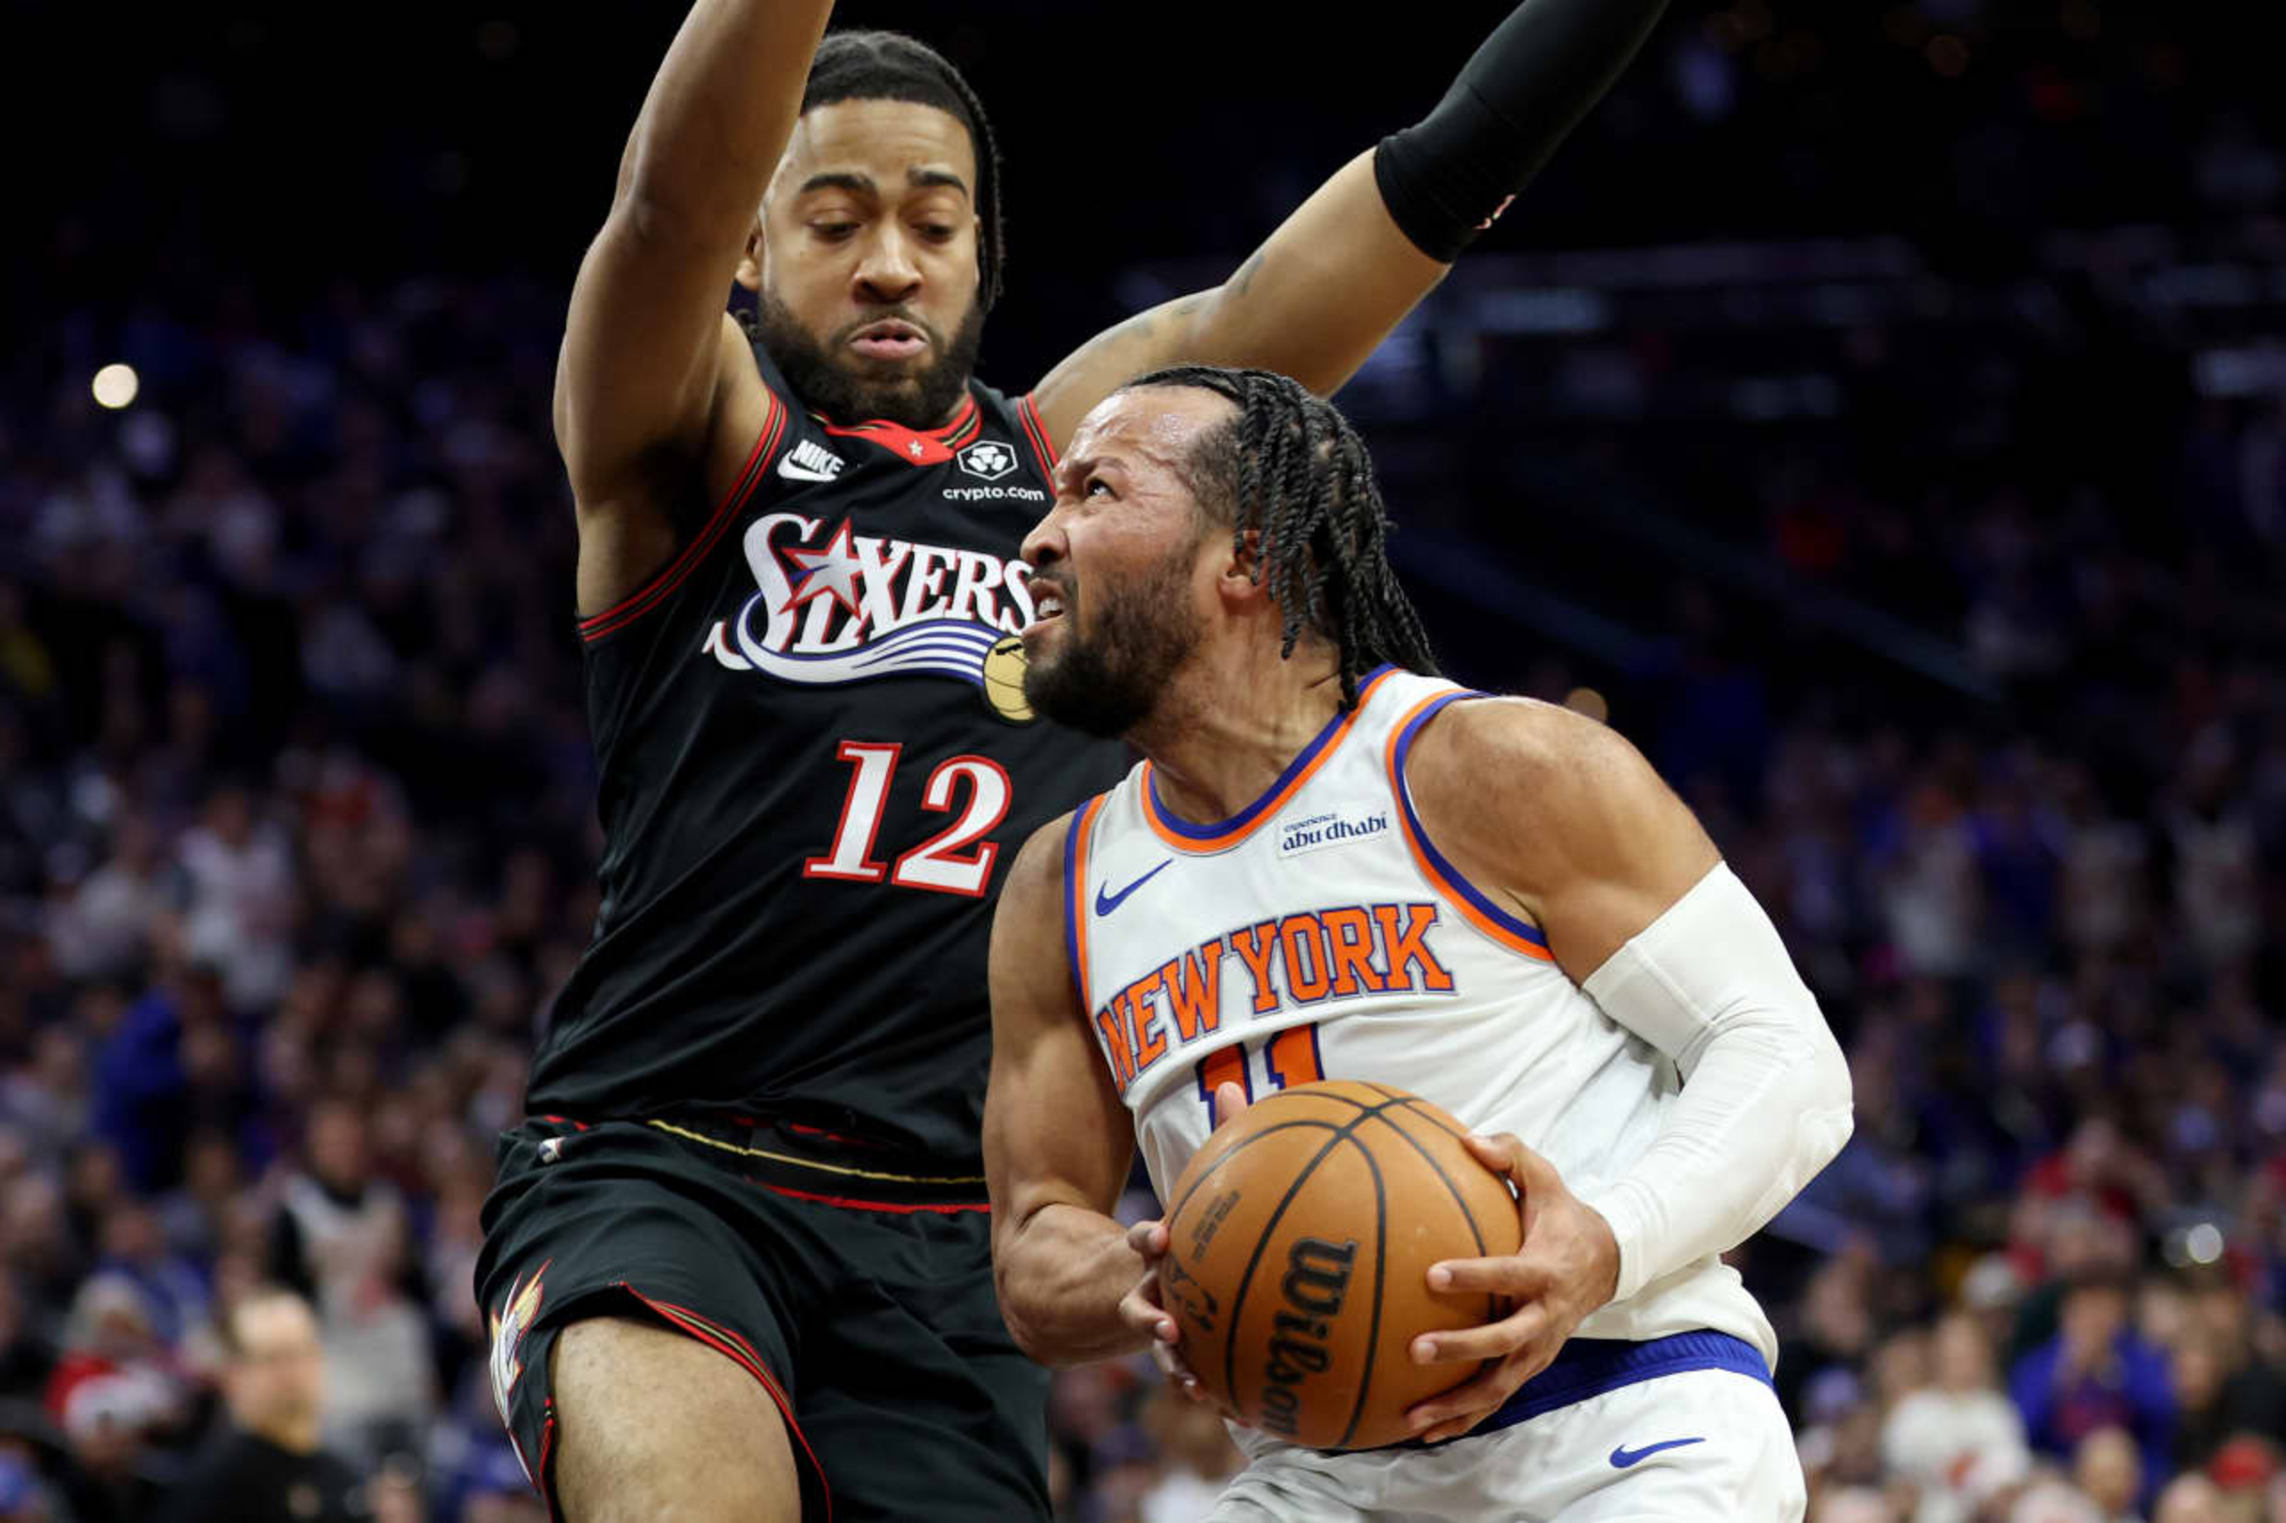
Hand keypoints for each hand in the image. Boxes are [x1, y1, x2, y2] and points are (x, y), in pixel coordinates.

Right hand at [1118, 1217, 1233, 1413]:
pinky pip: (1195, 1376)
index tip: (1160, 1238)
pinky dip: (1217, 1395)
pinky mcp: (1179, 1354)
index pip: (1142, 1241)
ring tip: (1197, 1389)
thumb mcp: (1191, 1225)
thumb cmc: (1186, 1247)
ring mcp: (1160, 1327)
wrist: (1158, 1282)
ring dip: (1178, 1369)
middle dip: (1151, 1321)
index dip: (1148, 1239)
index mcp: (1152, 1259)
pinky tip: (1244, 1414)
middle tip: (1167, 1329)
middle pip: (1139, 1311)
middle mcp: (1149, 1295)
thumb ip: (1212, 1209)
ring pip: (1162, 1353)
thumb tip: (1258, 1173)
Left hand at [1405, 1133, 1620, 1443]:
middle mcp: (1545, 1317)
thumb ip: (1511, 1154)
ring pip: (1500, 1385)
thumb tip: (1467, 1139)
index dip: (1474, 1275)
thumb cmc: (1562, 1216)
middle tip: (1416, 1349)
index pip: (1508, 1274)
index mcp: (1545, 1270)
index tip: (1432, 1274)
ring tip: (1413, 1417)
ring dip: (1458, 1404)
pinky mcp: (1530, 1366)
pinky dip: (1463, 1418)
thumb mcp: (1547, 1178)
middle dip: (1462, 1348)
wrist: (1608, 1264)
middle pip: (1505, 1342)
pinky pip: (1495, 1398)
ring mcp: (1540, 1348)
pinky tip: (1423, 1432)